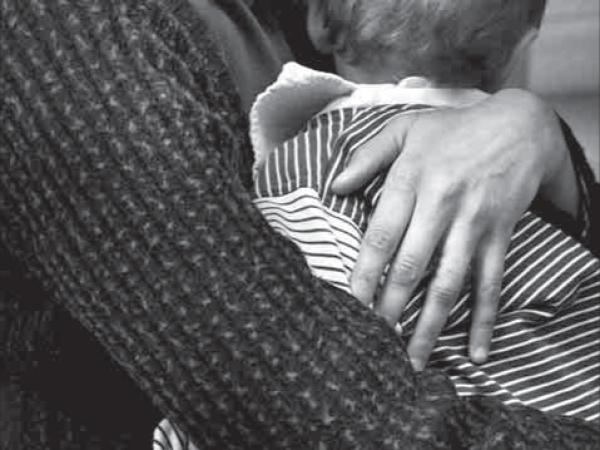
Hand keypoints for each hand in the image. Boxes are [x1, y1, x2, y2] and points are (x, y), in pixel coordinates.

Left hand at [332, 89, 573, 369]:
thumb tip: (335, 186)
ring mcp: (472, 225)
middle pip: (411, 266)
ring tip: (413, 360)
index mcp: (411, 181)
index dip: (365, 273)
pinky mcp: (499, 237)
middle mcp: (441, 207)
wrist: (519, 127)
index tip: (350, 305)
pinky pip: (490, 284)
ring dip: (430, 325)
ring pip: (448, 283)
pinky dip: (484, 319)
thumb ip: (367, 156)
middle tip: (372, 343)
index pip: (381, 235)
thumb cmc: (454, 130)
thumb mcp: (405, 129)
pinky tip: (477, 352)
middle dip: (390, 308)